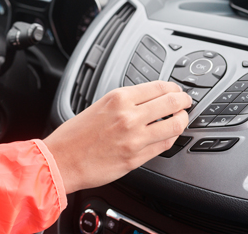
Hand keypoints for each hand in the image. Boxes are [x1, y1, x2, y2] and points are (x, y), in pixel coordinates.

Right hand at [43, 81, 190, 193]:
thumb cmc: (74, 135)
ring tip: (182, 119)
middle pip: (171, 103)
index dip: (173, 88)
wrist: (61, 160)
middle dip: (184, 101)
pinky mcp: (136, 158)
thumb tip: (147, 99)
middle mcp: (129, 116)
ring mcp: (135, 138)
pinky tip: (169, 136)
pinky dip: (171, 139)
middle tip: (186, 102)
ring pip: (174, 125)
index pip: (159, 87)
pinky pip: (164, 145)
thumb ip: (124, 101)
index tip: (176, 90)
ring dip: (182, 120)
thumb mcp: (99, 105)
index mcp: (118, 98)